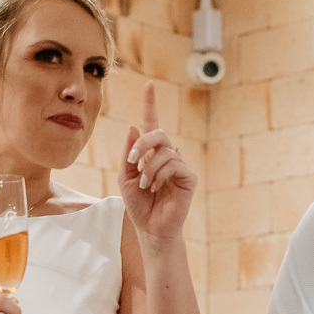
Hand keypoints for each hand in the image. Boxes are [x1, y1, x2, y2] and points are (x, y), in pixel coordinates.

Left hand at [119, 82, 196, 241]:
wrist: (150, 228)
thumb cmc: (138, 204)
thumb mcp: (125, 176)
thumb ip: (128, 153)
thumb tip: (135, 127)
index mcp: (151, 153)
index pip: (152, 123)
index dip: (150, 104)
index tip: (149, 85)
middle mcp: (167, 155)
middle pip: (158, 133)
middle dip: (142, 144)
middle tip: (133, 162)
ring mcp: (179, 165)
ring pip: (164, 150)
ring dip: (149, 168)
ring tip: (145, 185)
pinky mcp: (188, 177)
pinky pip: (173, 164)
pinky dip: (159, 175)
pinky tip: (155, 188)